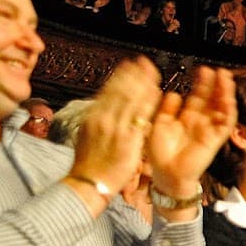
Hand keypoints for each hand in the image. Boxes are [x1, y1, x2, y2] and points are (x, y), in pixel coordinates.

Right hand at [69, 58, 170, 193]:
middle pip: (120, 90)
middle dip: (134, 74)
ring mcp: (116, 128)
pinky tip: (157, 92)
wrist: (88, 184)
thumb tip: (104, 106)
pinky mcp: (128, 139)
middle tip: (145, 62)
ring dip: (143, 83)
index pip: (108, 90)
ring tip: (153, 71)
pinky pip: (140, 116)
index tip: (130, 64)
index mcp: (92, 116)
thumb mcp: (88, 135)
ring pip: (130, 99)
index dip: (121, 75)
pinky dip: (148, 102)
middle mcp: (103, 118)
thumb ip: (98, 120)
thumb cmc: (89, 163)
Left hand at [145, 65, 236, 199]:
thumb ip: (167, 109)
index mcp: (187, 118)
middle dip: (216, 84)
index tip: (203, 70)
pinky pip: (226, 123)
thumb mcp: (159, 125)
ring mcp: (209, 130)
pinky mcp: (215, 139)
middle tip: (217, 70)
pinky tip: (228, 98)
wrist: (165, 175)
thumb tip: (174, 93)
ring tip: (225, 78)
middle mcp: (200, 122)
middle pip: (212, 99)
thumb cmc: (160, 154)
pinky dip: (229, 110)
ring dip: (225, 93)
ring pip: (222, 108)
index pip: (198, 97)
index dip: (202, 83)